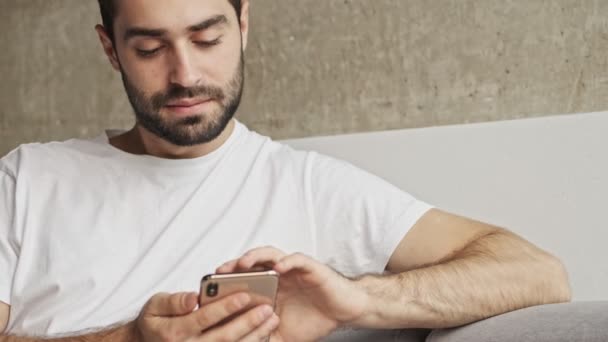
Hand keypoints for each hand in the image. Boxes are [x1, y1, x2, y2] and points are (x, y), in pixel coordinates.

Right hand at [136, 291, 279, 340]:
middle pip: (223, 336)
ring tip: (272, 319)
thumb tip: (193, 298)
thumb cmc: (155, 322)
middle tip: (267, 308)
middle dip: (248, 322)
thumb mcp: (155, 306)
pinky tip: (264, 334)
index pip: (204, 318)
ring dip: (255, 335)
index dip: (225, 307)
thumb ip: (173, 302)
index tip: (245, 295)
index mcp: (174, 332)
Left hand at [217, 247, 367, 341]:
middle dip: (233, 266)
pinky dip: (286, 262)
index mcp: (270, 288)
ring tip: (242, 264)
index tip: (209, 289)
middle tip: (218, 272)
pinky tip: (278, 269)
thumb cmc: (315, 319)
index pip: (244, 279)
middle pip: (252, 264)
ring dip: (255, 257)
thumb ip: (264, 336)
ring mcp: (293, 269)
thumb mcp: (283, 335)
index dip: (227, 282)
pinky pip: (296, 260)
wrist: (344, 310)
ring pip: (270, 255)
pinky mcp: (310, 267)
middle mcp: (278, 275)